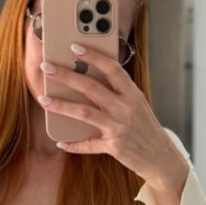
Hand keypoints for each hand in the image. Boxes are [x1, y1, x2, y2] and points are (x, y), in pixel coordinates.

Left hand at [40, 43, 187, 187]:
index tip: (75, 47)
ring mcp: (119, 128)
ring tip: (44, 99)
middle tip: (47, 67)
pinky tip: (60, 141)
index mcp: (133, 94)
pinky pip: (89, 145)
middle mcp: (126, 108)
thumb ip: (118, 93)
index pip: (112, 69)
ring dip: (62, 105)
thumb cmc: (146, 128)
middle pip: (91, 87)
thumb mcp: (137, 105)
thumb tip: (88, 79)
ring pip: (84, 113)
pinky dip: (74, 144)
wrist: (162, 158)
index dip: (93, 56)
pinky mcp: (114, 147)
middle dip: (66, 76)